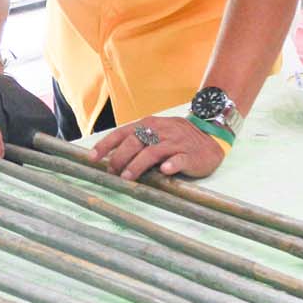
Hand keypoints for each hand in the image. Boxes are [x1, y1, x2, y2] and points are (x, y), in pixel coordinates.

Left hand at [91, 117, 225, 179]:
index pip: (122, 133)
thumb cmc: (177, 137)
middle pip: (135, 142)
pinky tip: (164, 171)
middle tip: (112, 172)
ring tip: (127, 177)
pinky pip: (179, 159)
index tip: (92, 158)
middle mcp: (160, 131)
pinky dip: (171, 165)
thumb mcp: (155, 133)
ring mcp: (175, 142)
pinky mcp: (190, 154)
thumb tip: (110, 158)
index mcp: (148, 125)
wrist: (210, 135)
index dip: (105, 145)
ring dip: (138, 164)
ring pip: (153, 151)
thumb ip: (136, 142)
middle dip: (120, 158)